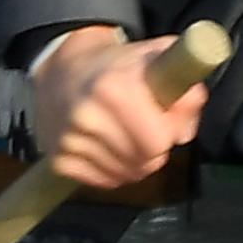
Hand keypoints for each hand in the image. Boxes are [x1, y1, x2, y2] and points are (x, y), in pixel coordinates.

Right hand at [30, 25, 205, 190]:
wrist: (61, 71)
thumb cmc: (117, 66)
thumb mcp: (156, 59)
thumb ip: (183, 88)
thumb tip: (184, 133)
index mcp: (113, 89)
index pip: (157, 141)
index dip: (168, 132)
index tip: (163, 120)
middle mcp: (86, 116)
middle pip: (144, 162)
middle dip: (154, 151)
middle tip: (147, 132)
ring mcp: (69, 141)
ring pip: (125, 176)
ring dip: (135, 163)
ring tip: (128, 138)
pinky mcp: (58, 161)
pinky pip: (103, 182)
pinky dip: (112, 171)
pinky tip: (109, 148)